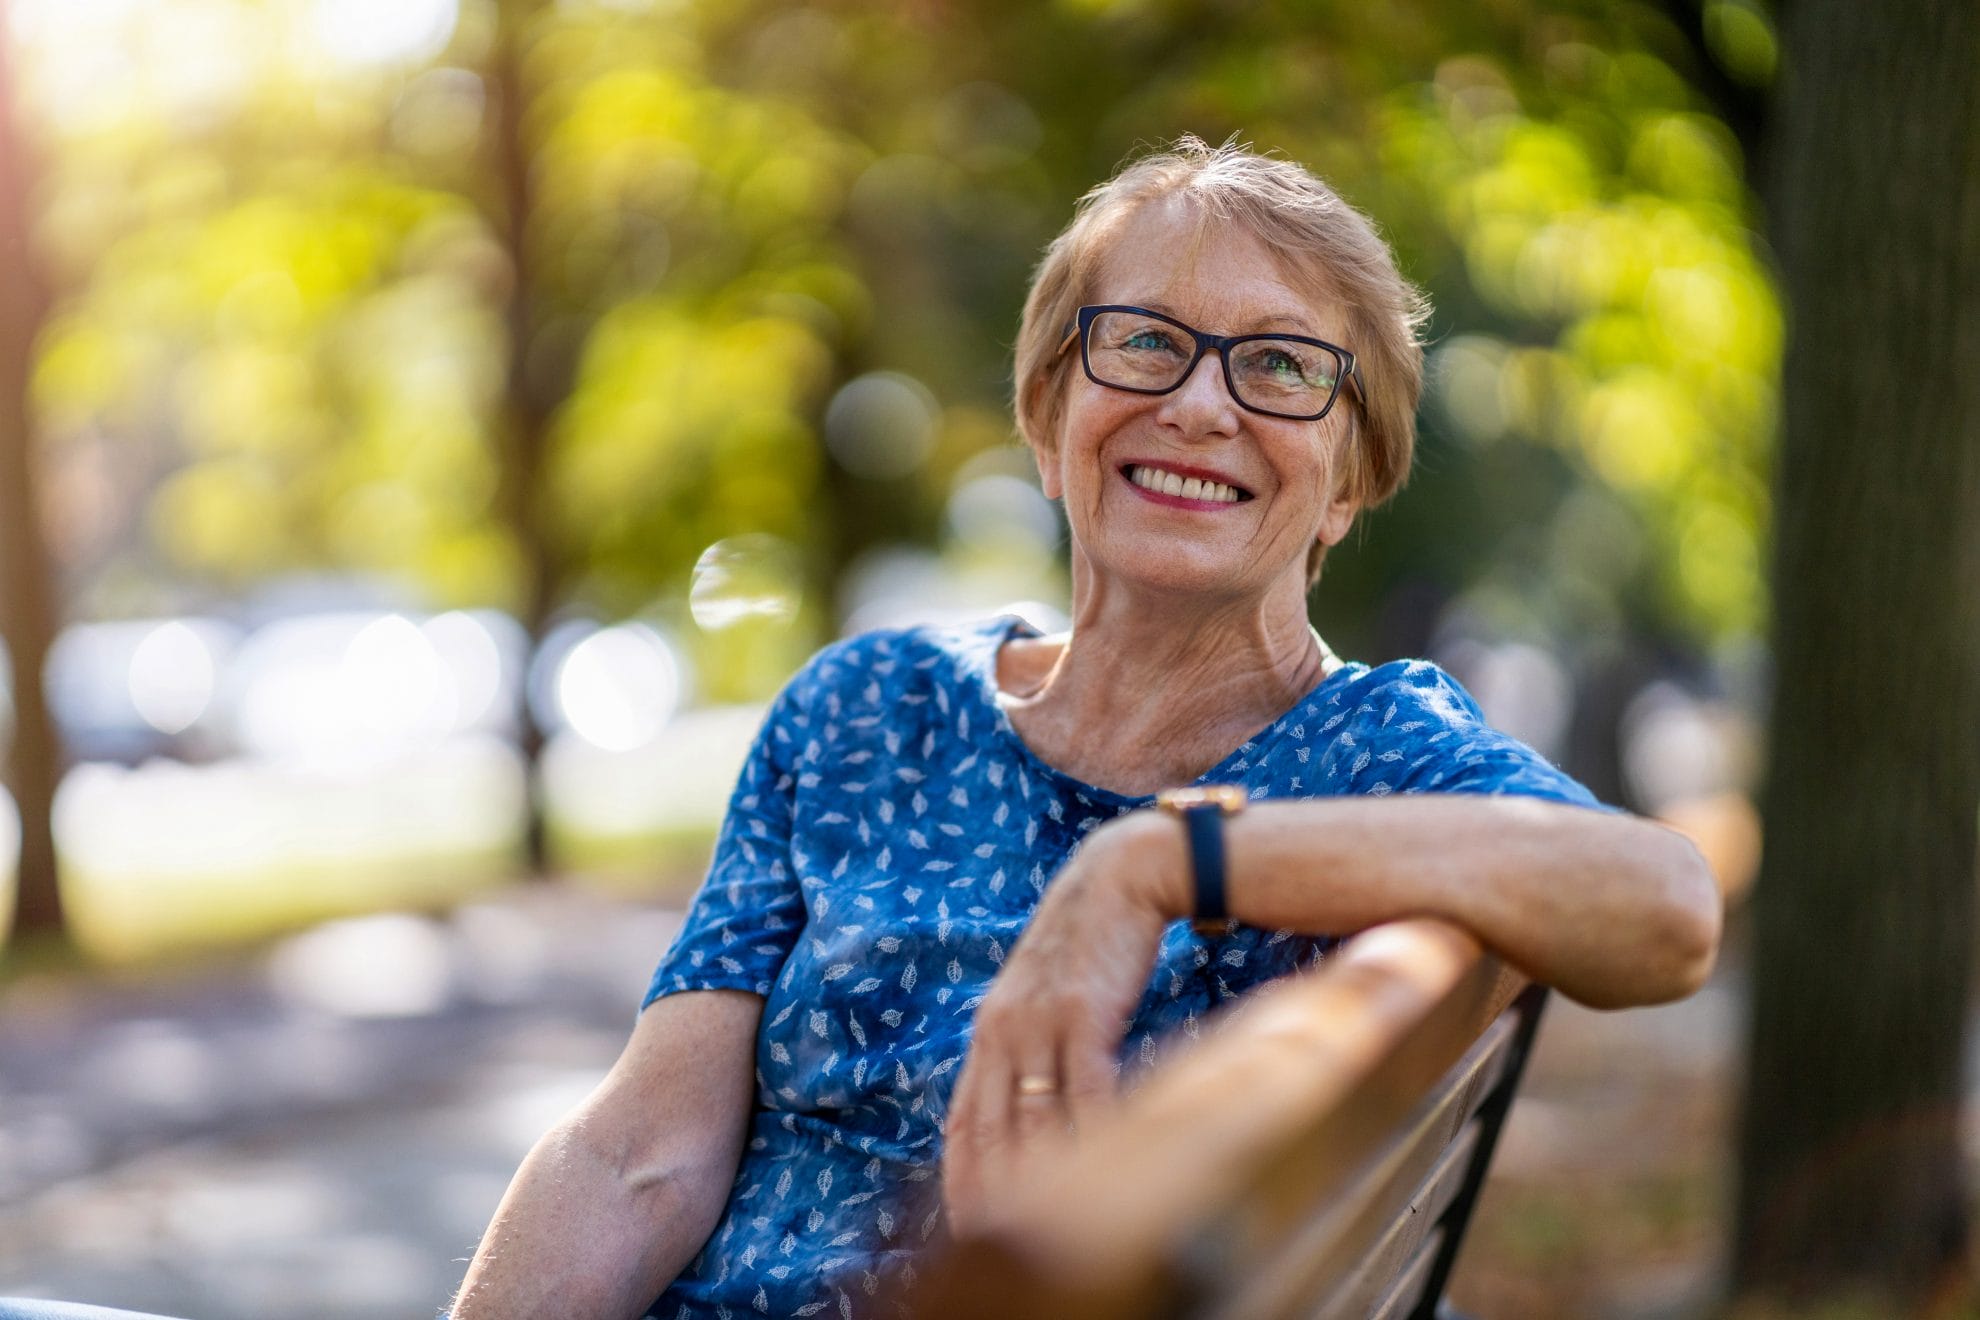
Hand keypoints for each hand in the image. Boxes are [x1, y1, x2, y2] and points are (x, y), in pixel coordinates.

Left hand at [942, 813, 1180, 1237]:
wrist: (1119, 878)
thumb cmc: (1090, 945)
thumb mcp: (1041, 997)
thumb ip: (1027, 1047)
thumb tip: (1030, 1106)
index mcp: (988, 1033)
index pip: (962, 1123)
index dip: (961, 1180)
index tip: (964, 1228)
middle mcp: (1002, 1032)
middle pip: (992, 1133)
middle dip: (994, 1195)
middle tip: (998, 1245)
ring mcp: (1039, 1024)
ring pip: (1034, 1120)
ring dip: (1043, 1177)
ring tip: (1052, 1230)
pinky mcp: (1082, 1014)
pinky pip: (1083, 1090)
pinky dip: (1089, 1133)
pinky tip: (1102, 1166)